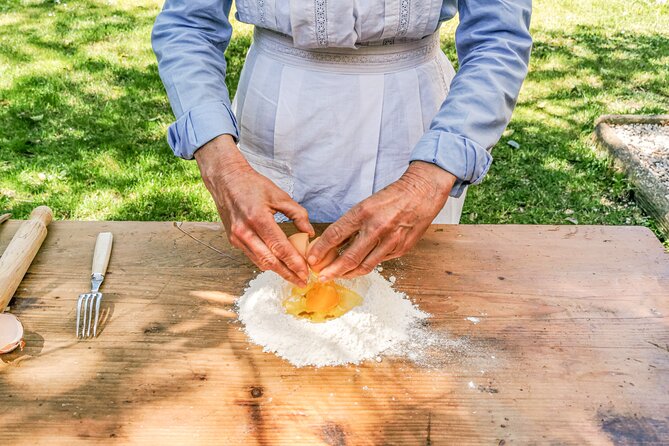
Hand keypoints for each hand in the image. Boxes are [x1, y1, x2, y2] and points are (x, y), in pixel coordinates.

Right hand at [195, 135, 313, 286]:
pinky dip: (267, 263)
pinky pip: (253, 257)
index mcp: (258, 218)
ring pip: (260, 262)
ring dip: (278, 271)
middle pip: (270, 261)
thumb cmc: (253, 185)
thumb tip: (310, 233)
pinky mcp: (233, 241)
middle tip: (303, 281)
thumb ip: (298, 214)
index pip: (280, 247)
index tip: (306, 272)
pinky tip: (279, 265)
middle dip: (288, 274)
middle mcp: (245, 232)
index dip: (294, 262)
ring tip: (294, 276)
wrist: (226, 181)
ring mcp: (237, 238)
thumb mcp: (279, 195)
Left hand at [307, 161, 455, 280]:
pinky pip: (379, 261)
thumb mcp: (366, 205)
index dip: (321, 250)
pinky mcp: (401, 249)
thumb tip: (333, 243)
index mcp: (363, 213)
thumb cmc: (392, 197)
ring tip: (338, 275)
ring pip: (364, 266)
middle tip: (321, 277)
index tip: (312, 259)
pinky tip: (359, 265)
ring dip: (348, 273)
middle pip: (349, 257)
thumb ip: (351, 225)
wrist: (421, 193)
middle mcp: (376, 228)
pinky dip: (367, 264)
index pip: (335, 235)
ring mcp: (390, 241)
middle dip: (332, 271)